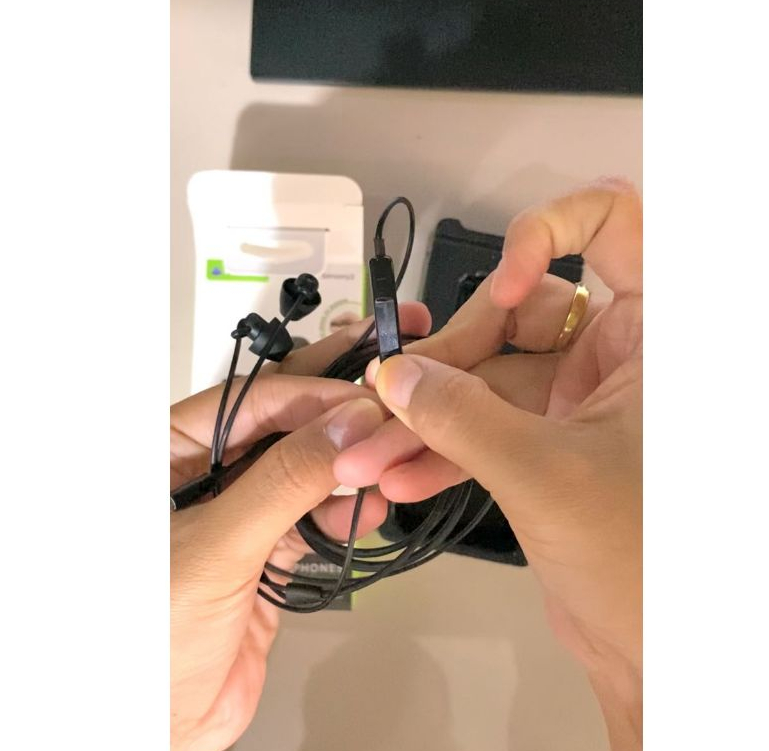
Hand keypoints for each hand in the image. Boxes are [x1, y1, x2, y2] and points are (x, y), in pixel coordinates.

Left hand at [170, 304, 431, 750]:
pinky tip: (366, 507)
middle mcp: (204, 475)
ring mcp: (238, 511)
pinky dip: (342, 510)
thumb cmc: (145, 640)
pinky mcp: (264, 549)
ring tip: (385, 461)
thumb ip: (283, 483)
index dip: (312, 395)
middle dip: (335, 415)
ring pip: (304, 468)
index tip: (364, 400)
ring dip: (347, 465)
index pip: (250, 402)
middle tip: (386, 399)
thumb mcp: (217, 547)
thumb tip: (344, 428)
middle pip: (281, 426)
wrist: (162, 726)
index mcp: (167, 454)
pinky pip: (312, 514)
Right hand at [335, 179, 642, 748]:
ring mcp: (580, 399)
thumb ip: (460, 417)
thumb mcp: (544, 472)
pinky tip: (401, 476)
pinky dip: (444, 449)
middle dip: (447, 362)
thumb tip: (399, 377)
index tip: (509, 288)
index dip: (551, 234)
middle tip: (391, 399)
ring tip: (373, 451)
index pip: (615, 226)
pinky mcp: (549, 440)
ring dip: (427, 416)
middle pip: (516, 315)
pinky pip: (486, 425)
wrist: (651, 652)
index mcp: (653, 336)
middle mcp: (619, 356)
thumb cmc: (645, 561)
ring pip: (489, 378)